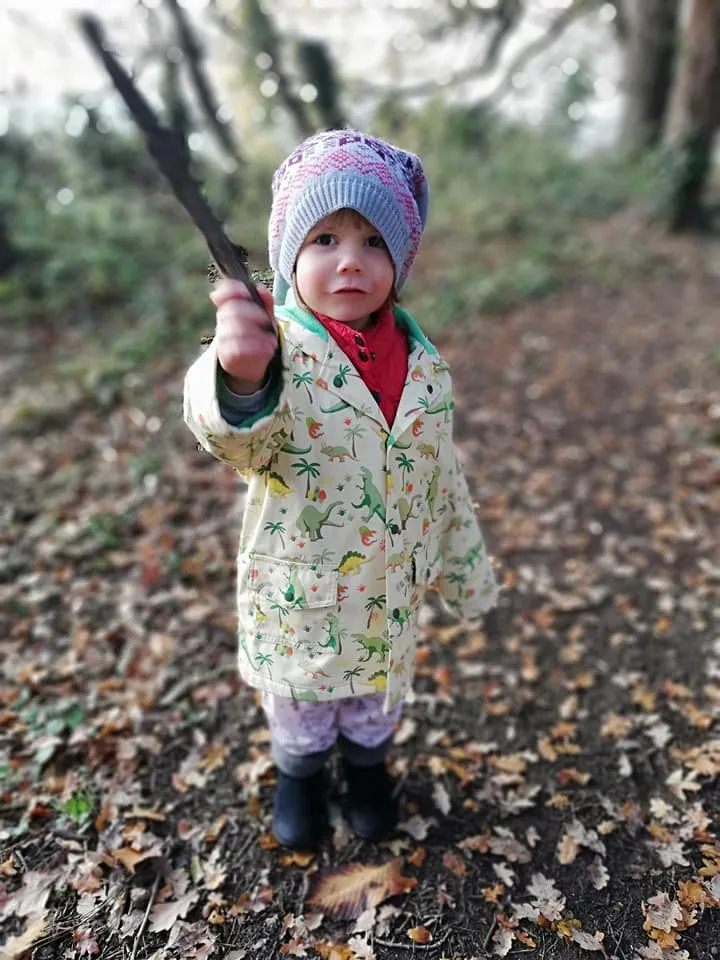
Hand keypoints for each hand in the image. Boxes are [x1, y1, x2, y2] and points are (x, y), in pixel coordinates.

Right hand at [210, 280, 277, 394]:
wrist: (250, 366)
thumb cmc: (257, 337)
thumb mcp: (266, 318)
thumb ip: (265, 303)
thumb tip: (261, 290)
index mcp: (231, 309)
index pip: (224, 294)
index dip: (231, 290)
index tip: (245, 291)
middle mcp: (223, 323)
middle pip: (230, 311)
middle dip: (250, 313)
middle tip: (265, 320)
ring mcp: (223, 339)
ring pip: (232, 330)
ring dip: (254, 333)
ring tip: (271, 340)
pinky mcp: (226, 356)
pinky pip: (236, 348)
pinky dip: (254, 347)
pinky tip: (268, 349)